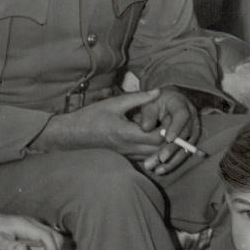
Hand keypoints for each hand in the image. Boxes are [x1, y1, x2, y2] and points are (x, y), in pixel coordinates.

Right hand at [36, 89, 165, 155]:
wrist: (74, 132)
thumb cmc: (93, 115)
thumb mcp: (115, 102)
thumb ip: (139, 98)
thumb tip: (158, 92)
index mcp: (127, 133)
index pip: (157, 138)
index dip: (169, 130)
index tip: (173, 118)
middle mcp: (129, 147)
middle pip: (158, 150)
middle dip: (169, 140)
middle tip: (175, 126)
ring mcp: (127, 154)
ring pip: (153, 156)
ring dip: (162, 147)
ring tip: (168, 133)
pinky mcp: (124, 156)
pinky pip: (144, 158)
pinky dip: (153, 151)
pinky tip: (156, 141)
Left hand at [131, 88, 200, 175]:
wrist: (165, 104)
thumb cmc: (154, 102)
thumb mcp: (149, 104)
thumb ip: (147, 114)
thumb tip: (145, 128)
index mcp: (180, 104)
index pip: (182, 115)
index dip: (176, 127)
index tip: (167, 139)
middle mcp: (191, 117)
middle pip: (185, 134)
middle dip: (172, 148)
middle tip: (160, 159)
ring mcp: (192, 130)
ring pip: (186, 147)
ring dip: (173, 160)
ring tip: (158, 169)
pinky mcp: (189, 141)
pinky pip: (183, 154)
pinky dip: (172, 163)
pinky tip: (160, 170)